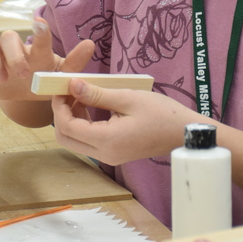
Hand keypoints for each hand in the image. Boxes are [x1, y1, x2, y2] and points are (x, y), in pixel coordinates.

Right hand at [0, 16, 94, 101]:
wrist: (25, 94)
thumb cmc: (43, 80)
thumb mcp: (58, 76)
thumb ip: (74, 63)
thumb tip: (90, 44)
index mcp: (37, 51)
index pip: (40, 36)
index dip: (40, 30)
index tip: (40, 24)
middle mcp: (15, 48)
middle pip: (9, 36)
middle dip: (14, 54)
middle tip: (23, 73)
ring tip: (3, 78)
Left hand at [50, 78, 200, 165]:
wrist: (183, 132)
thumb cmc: (161, 113)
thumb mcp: (127, 97)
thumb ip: (96, 93)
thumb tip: (72, 84)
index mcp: (106, 140)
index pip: (68, 126)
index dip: (59, 106)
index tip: (61, 87)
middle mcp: (104, 154)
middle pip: (66, 138)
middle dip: (61, 114)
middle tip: (67, 92)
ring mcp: (109, 157)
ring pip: (75, 141)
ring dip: (71, 119)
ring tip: (81, 95)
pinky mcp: (114, 154)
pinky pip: (88, 142)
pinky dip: (83, 125)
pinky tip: (91, 106)